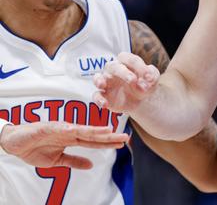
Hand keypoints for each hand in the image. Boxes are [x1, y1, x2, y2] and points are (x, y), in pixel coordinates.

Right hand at [0, 122, 128, 168]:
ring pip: (81, 129)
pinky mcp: (48, 127)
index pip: (94, 141)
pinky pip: (61, 128)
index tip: (123, 143)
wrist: (15, 142)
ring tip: (109, 130)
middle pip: (93, 134)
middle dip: (109, 136)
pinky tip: (80, 130)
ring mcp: (61, 128)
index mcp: (72, 139)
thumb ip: (74, 161)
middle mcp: (70, 131)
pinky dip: (71, 129)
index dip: (108, 142)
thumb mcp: (57, 160)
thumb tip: (91, 165)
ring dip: (95, 130)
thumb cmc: (35, 148)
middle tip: (125, 136)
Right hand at [93, 52, 159, 113]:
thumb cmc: (145, 83)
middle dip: (122, 73)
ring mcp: (107, 82)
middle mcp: (114, 69)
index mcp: (126, 62)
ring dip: (98, 80)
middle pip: (113, 66)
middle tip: (133, 80)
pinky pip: (96, 95)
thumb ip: (152, 75)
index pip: (127, 58)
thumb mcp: (153, 78)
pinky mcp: (103, 95)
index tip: (148, 77)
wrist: (141, 100)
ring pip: (97, 77)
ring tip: (102, 84)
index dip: (138, 66)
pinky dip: (98, 99)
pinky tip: (105, 104)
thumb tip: (148, 78)